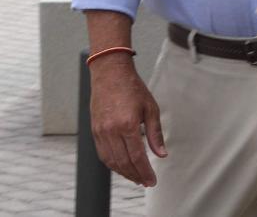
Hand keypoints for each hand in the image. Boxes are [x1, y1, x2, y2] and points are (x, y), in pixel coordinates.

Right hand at [88, 55, 165, 186]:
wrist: (110, 74)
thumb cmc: (134, 89)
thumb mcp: (151, 108)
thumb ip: (155, 134)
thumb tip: (162, 155)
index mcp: (127, 125)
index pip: (137, 156)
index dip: (145, 171)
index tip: (152, 181)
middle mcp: (111, 131)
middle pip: (123, 162)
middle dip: (135, 175)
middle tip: (146, 183)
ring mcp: (100, 132)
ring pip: (111, 161)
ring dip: (124, 172)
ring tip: (136, 178)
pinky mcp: (94, 131)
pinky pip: (103, 154)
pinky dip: (113, 164)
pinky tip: (123, 167)